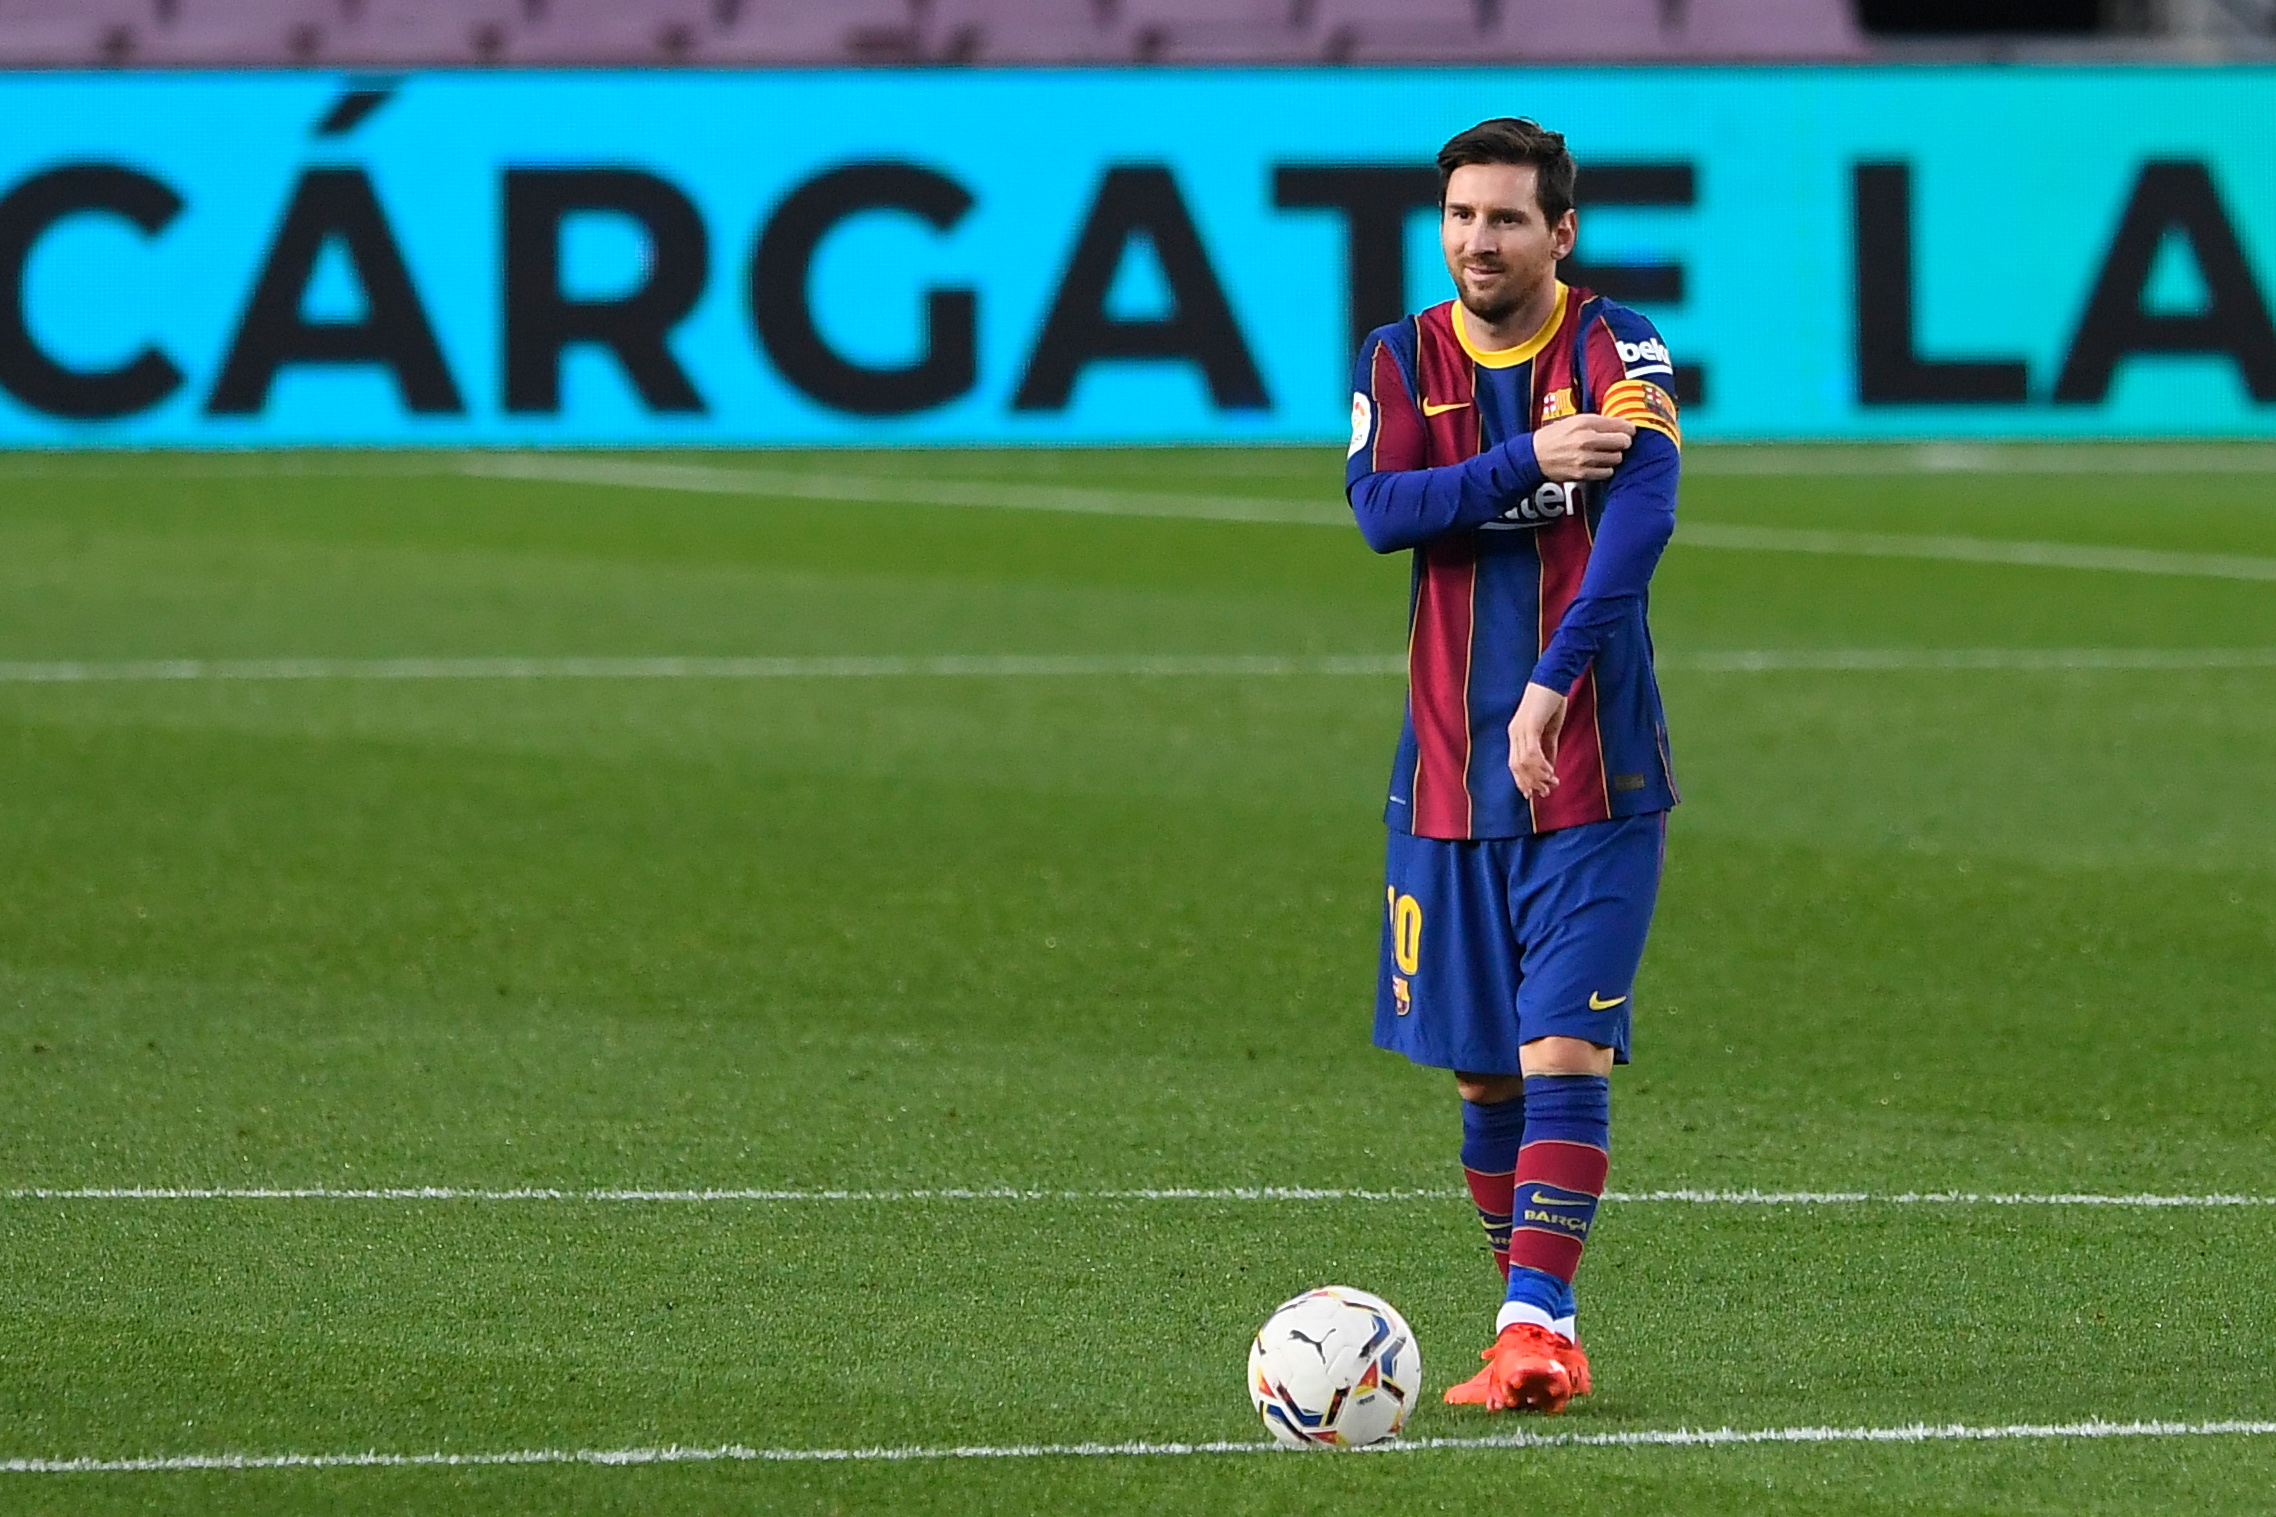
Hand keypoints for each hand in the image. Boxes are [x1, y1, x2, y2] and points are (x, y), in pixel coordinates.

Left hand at [1507, 681, 1567, 798]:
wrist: (1553, 679)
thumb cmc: (1552, 702)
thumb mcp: (1549, 730)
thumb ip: (1547, 748)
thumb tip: (1549, 768)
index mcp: (1517, 734)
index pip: (1514, 764)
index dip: (1523, 781)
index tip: (1534, 794)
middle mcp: (1514, 733)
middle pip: (1517, 767)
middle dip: (1531, 783)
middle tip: (1546, 793)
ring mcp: (1520, 729)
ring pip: (1523, 762)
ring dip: (1538, 777)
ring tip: (1552, 784)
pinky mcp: (1530, 725)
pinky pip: (1532, 752)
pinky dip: (1541, 765)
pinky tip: (1551, 772)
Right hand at [1532, 414, 1635, 481]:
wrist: (1534, 455)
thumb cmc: (1555, 436)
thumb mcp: (1575, 420)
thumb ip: (1598, 422)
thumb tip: (1621, 425)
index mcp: (1585, 423)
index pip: (1621, 425)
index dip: (1629, 429)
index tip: (1629, 431)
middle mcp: (1586, 440)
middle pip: (1623, 443)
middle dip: (1623, 442)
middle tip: (1619, 442)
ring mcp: (1585, 458)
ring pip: (1617, 458)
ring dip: (1614, 456)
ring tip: (1605, 453)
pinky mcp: (1583, 473)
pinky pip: (1607, 472)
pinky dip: (1606, 468)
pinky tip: (1598, 463)